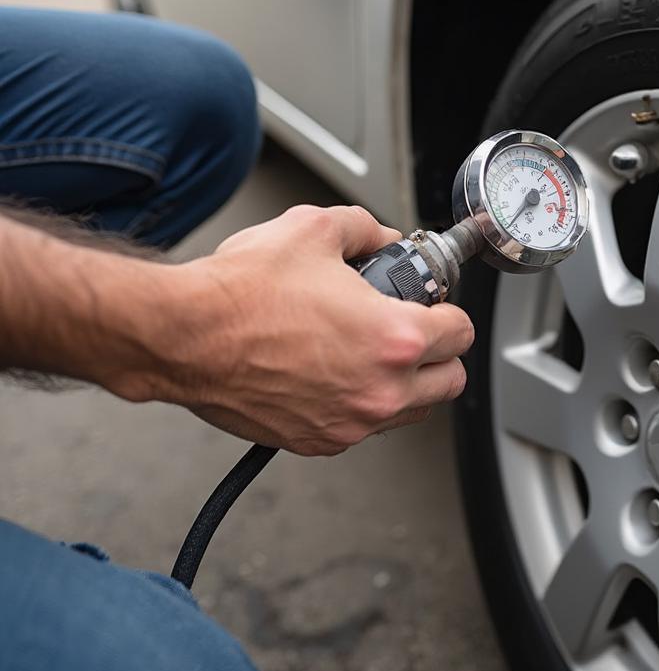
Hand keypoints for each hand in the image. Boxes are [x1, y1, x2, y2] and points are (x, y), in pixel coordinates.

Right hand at [166, 205, 473, 455]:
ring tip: (374, 352)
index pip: (462, 333)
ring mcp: (351, 423)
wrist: (184, 336)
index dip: (450, 312)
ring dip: (408, 384)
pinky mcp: (319, 441)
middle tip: (416, 331)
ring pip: (413, 411)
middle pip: (450, 382)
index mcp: (394, 338)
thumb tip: (384, 238)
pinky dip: (362, 404)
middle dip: (440, 354)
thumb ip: (366, 229)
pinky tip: (336, 373)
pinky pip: (364, 428)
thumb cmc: (241, 291)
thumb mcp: (315, 229)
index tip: (434, 306)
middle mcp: (380, 390)